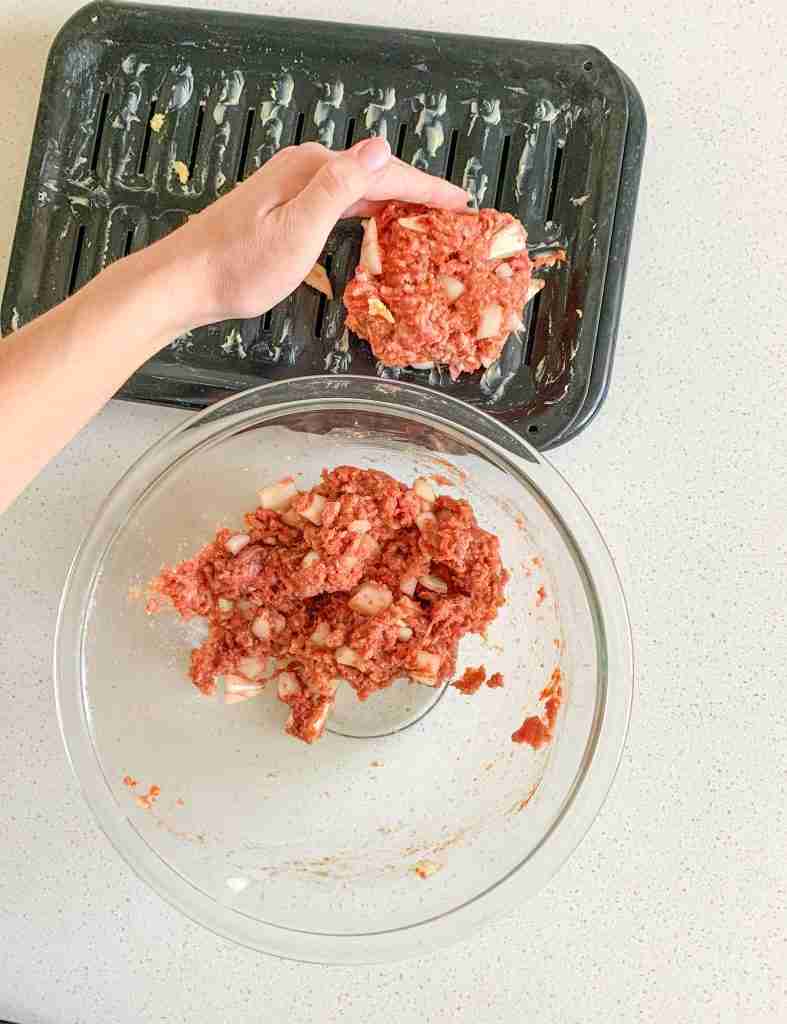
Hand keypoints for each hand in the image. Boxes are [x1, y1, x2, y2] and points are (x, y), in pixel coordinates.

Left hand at [164, 137, 467, 325]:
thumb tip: (377, 147)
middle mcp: (304, 170)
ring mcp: (292, 188)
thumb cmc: (239, 266)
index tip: (460, 202)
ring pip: (357, 189)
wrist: (186, 282)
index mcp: (313, 170)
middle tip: (452, 213)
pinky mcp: (283, 208)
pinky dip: (366, 214)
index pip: (385, 171)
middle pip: (374, 175)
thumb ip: (338, 187)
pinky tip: (374, 228)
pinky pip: (339, 204)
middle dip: (417, 192)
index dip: (427, 187)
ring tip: (425, 221)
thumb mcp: (298, 230)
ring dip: (393, 203)